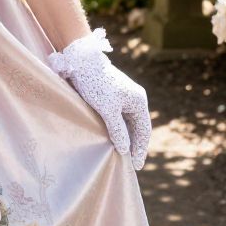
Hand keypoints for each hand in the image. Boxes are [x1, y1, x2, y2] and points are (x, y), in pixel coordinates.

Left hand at [47, 27, 150, 170]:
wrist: (81, 60)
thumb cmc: (95, 83)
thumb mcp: (107, 109)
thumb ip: (118, 130)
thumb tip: (124, 149)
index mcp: (139, 101)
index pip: (144, 131)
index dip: (140, 149)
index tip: (136, 165)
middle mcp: (135, 98)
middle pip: (137, 127)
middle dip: (133, 145)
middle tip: (129, 163)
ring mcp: (124, 95)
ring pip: (127, 122)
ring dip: (125, 137)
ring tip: (120, 153)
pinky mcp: (112, 94)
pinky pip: (118, 116)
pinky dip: (117, 128)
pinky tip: (111, 137)